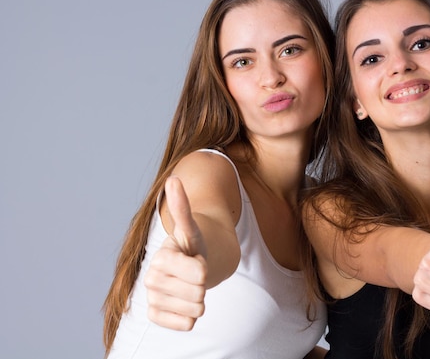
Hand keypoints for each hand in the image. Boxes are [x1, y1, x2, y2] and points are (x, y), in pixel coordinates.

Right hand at [144, 176, 208, 330]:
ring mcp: (153, 299)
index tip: (196, 259)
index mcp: (160, 258)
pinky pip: (187, 325)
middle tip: (195, 273)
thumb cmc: (190, 246)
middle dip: (204, 283)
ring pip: (196, 309)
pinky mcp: (156, 316)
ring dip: (200, 299)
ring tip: (192, 286)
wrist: (187, 267)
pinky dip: (192, 317)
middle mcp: (151, 280)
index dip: (204, 267)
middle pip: (199, 291)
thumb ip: (182, 206)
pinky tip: (186, 303)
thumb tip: (174, 179)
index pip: (200, 272)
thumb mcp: (191, 227)